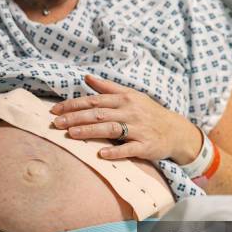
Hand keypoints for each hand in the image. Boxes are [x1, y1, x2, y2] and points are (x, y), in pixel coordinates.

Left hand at [50, 74, 201, 162]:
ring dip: (90, 131)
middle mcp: (130, 112)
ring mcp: (139, 129)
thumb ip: (108, 88)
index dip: (74, 105)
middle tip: (56, 123)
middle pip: (99, 114)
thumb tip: (87, 77)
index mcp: (124, 99)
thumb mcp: (131, 96)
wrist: (176, 131)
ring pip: (111, 129)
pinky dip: (116, 151)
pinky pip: (129, 149)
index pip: (94, 100)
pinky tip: (101, 154)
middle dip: (76, 118)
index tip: (55, 110)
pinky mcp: (146, 146)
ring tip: (71, 134)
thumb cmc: (149, 112)